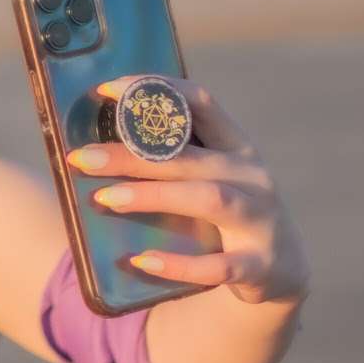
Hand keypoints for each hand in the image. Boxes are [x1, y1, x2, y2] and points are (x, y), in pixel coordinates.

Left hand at [67, 75, 308, 305]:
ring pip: (206, 198)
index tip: (106, 88)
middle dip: (132, 155)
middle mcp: (251, 176)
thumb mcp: (205, 182)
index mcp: (235, 148)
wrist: (282, 274)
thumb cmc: (225, 218)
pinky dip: (178, 263)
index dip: (155, 90)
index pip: (200, 103)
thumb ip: (168, 163)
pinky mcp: (259, 265)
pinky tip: (141, 260)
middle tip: (81, 157)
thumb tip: (91, 150)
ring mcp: (260, 220)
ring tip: (104, 199)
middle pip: (189, 156)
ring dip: (152, 196)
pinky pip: (217, 265)